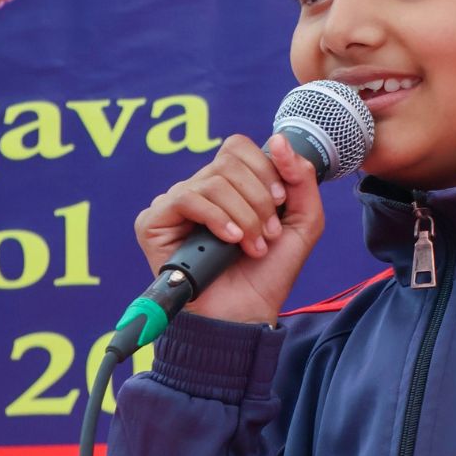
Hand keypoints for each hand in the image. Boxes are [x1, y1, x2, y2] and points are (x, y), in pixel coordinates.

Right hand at [134, 133, 323, 324]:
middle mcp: (199, 190)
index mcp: (228, 186)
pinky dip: (216, 218)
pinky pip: (186, 197)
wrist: (245, 315)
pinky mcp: (154, 222)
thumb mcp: (301, 223)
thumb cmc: (267, 275)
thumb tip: (279, 140)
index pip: (238, 147)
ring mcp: (175, 205)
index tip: (279, 202)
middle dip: (258, 199)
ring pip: (213, 181)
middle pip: (228, 161)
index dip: (264, 169)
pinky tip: (230, 241)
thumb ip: (301, 180)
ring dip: (243, 216)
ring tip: (251, 246)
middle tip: (266, 234)